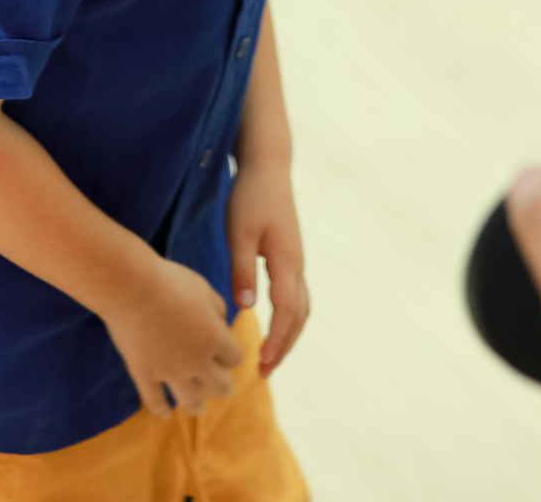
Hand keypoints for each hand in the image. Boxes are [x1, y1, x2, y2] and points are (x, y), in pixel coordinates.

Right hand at [98, 256, 242, 421]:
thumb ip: (217, 308)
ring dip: (197, 402)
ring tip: (195, 401)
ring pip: (193, 404)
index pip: (235, 358)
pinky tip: (165, 413)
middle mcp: (197, 361)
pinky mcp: (144, 374)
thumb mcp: (202, 288)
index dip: (229, 354)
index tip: (221, 348)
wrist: (130, 286)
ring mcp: (169, 371)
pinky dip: (161, 410)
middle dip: (221, 384)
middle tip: (214, 378)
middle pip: (222, 387)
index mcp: (214, 338)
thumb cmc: (169, 280)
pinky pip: (155, 402)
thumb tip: (221, 323)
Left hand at [227, 156, 309, 376]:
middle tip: (264, 371)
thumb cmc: (250, 197)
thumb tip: (246, 308)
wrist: (268, 168)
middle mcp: (297, 266)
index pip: (286, 312)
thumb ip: (242, 269)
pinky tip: (272, 327)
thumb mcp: (239, 232)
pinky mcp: (290, 258)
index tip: (262, 363)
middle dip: (285, 346)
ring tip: (269, 358)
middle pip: (299, 317)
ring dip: (288, 336)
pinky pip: (295, 297)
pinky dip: (288, 319)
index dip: (277, 340)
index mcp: (286, 262)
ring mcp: (296, 262)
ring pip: (300, 309)